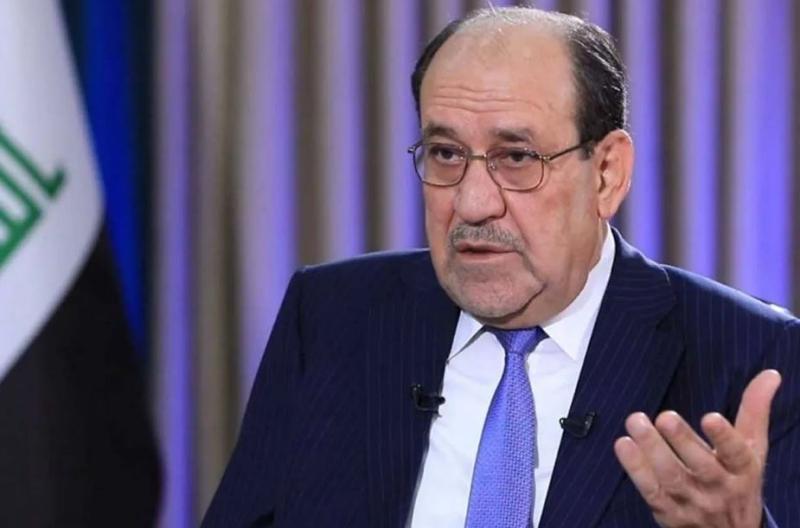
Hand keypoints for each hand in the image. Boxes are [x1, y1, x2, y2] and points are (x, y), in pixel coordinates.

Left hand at [614, 369, 780, 526]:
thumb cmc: (738, 479)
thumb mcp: (752, 449)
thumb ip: (755, 411)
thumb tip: (770, 374)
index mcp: (742, 469)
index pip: (736, 454)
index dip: (723, 437)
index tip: (710, 417)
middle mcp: (719, 487)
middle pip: (701, 466)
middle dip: (682, 440)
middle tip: (665, 416)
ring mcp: (693, 501)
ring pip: (671, 477)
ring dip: (652, 450)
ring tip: (635, 422)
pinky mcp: (668, 511)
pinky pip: (650, 490)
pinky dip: (636, 469)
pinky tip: (623, 445)